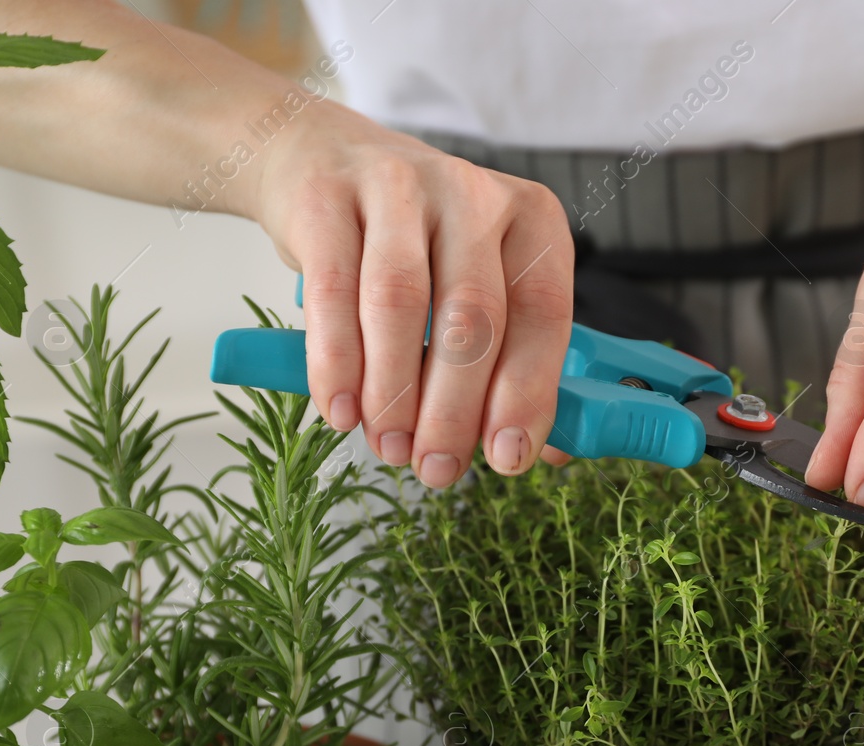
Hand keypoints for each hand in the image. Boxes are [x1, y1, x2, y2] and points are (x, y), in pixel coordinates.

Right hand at [250, 104, 573, 486]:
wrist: (319, 159)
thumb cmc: (416, 243)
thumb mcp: (476, 286)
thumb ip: (511, 360)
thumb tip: (540, 450)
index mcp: (531, 220)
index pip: (543, 313)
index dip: (527, 393)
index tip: (507, 457)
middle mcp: (472, 194)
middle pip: (473, 316)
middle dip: (455, 409)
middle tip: (437, 469)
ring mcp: (398, 186)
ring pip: (401, 304)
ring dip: (394, 392)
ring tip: (389, 447)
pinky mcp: (327, 198)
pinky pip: (333, 291)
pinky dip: (336, 362)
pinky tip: (339, 410)